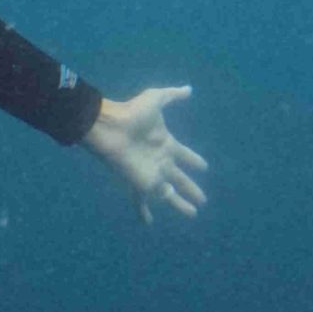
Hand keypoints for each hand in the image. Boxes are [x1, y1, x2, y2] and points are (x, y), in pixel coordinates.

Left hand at [86, 85, 208, 225]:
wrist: (108, 126)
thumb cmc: (131, 113)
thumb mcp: (156, 99)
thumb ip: (172, 96)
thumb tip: (189, 89)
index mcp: (165, 143)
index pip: (184, 155)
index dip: (194, 161)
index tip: (204, 167)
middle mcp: (160, 161)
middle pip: (180, 179)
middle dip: (192, 188)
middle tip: (203, 199)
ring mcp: (151, 174)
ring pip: (169, 194)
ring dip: (180, 204)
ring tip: (192, 213)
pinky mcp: (140, 183)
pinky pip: (141, 200)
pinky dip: (143, 211)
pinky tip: (148, 222)